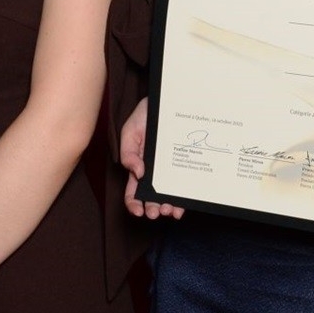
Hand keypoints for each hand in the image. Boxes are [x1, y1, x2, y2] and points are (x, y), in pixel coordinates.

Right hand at [119, 97, 183, 219]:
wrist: (168, 100)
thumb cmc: (146, 115)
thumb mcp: (130, 131)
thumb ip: (128, 152)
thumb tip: (138, 173)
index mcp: (138, 165)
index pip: (133, 191)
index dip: (133, 204)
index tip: (138, 211)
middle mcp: (154, 172)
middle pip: (151, 197)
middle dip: (153, 208)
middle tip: (156, 213)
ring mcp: (170, 169)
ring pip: (168, 194)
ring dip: (168, 207)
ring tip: (170, 210)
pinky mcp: (184, 164)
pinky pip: (184, 184)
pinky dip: (184, 198)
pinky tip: (183, 205)